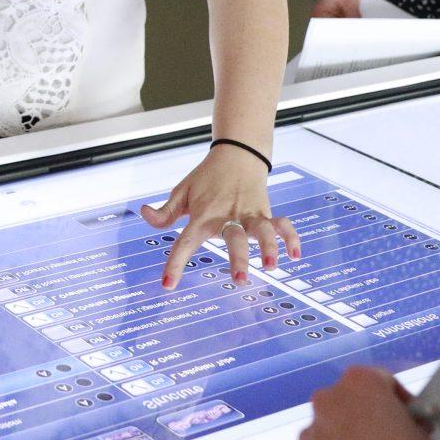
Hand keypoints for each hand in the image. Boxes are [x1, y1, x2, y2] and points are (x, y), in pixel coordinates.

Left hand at [138, 143, 299, 289]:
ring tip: (271, 265)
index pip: (186, 242)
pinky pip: (282, 224)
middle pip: (234, 237)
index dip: (176, 264)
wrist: (237, 154)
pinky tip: (295, 255)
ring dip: (269, 247)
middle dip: (238, 259)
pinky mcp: (266, 212)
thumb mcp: (181, 191)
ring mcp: (250, 215)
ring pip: (263, 230)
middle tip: (239, 279)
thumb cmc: (206, 179)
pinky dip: (291, 238)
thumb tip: (144, 214)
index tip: (167, 285)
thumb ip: (164, 211)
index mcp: (203, 215)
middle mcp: (228, 216)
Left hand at [288, 367, 439, 439]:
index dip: (395, 401)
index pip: (377, 382)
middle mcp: (325, 402)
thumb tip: (399, 432)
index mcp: (359, 384)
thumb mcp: (421, 436)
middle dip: (360, 421)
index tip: (406, 419)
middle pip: (342, 406)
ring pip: (322, 437)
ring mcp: (306, 437)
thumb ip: (403, 423)